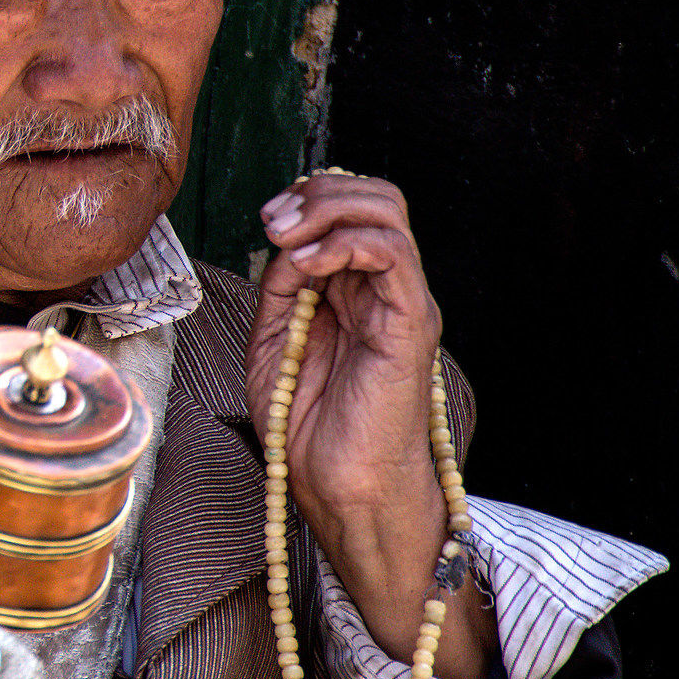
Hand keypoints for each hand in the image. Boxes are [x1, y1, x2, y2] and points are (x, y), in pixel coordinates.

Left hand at [249, 173, 489, 678]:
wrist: (340, 487)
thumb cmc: (310, 425)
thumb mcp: (275, 341)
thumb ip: (282, 288)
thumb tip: (287, 242)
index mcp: (354, 289)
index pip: (351, 207)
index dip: (309, 197)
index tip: (267, 219)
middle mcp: (385, 288)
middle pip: (378, 196)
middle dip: (320, 192)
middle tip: (275, 221)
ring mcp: (402, 303)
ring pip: (389, 212)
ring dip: (329, 209)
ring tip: (288, 236)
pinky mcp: (411, 324)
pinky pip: (393, 254)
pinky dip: (345, 241)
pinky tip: (307, 263)